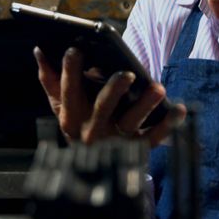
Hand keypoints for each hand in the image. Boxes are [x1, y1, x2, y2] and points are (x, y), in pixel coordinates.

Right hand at [35, 46, 186, 145]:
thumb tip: (40, 51)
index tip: (75, 50)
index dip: (70, 71)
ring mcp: (115, 140)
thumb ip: (50, 80)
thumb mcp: (61, 106)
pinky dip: (168, 125)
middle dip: (113, 90)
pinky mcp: (136, 149)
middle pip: (102, 108)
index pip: (68, 91)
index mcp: (71, 116)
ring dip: (145, 105)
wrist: (93, 168)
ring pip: (130, 122)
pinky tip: (179, 108)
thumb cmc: (79, 124)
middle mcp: (92, 130)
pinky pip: (154, 137)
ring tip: (158, 88)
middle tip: (126, 74)